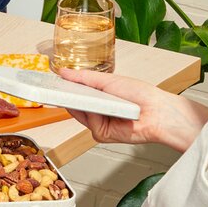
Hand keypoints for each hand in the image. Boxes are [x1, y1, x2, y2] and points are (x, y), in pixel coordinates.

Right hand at [59, 68, 207, 152]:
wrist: (157, 111)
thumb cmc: (140, 94)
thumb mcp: (108, 80)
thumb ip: (83, 77)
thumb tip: (63, 72)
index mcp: (98, 95)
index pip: (75, 92)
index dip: (63, 88)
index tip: (49, 82)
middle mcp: (98, 109)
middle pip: (74, 104)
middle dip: (68, 97)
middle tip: (58, 89)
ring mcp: (100, 123)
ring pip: (80, 115)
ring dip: (85, 106)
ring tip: (94, 98)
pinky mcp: (104, 134)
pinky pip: (91, 125)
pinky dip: (96, 117)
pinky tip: (105, 111)